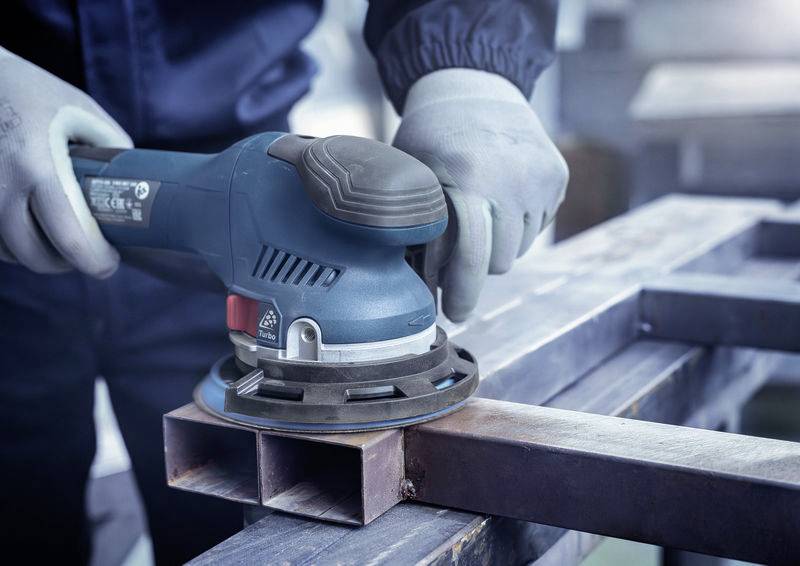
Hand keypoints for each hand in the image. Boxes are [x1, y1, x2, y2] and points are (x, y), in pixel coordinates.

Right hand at [0, 48, 131, 276]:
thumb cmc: (33, 90)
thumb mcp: (82, 111)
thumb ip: (112, 147)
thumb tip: (137, 183)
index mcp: (38, 165)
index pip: (70, 237)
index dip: (95, 261)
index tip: (109, 263)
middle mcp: (1, 184)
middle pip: (35, 255)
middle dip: (67, 264)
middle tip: (86, 255)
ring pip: (7, 252)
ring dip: (35, 256)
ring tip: (58, 243)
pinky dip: (9, 245)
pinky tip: (28, 232)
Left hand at [393, 69, 567, 321]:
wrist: (475, 88)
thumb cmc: (431, 138)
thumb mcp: (412, 175)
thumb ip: (417, 225)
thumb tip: (419, 286)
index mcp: (470, 179)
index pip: (471, 259)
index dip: (461, 293)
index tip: (454, 313)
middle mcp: (515, 181)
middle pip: (499, 262)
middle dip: (475, 265)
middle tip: (455, 255)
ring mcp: (541, 179)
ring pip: (519, 248)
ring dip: (497, 244)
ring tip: (477, 215)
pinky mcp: (558, 177)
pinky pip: (537, 226)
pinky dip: (516, 224)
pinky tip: (499, 198)